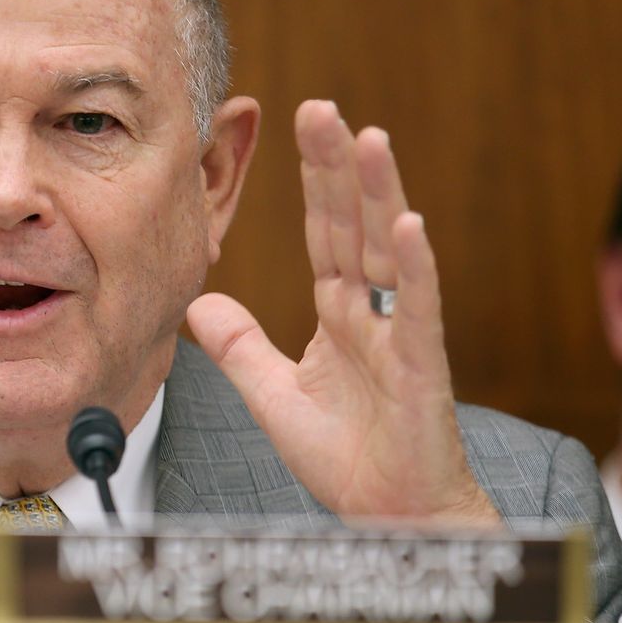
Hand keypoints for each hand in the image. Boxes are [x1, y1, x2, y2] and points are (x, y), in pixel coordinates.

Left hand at [185, 100, 496, 523]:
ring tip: (370, 138)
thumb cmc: (349, 457)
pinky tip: (407, 223)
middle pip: (352, 225)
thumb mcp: (273, 394)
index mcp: (339, 313)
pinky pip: (417, 309)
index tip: (303, 122)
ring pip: (387, 251)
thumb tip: (200, 303)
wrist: (389, 516)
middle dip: (338, 166)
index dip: (314, 180)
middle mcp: (371, 311)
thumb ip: (241, 346)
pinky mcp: (420, 366)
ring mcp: (400, 334)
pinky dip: (412, 266)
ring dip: (380, 195)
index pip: (324, 232)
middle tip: (321, 106)